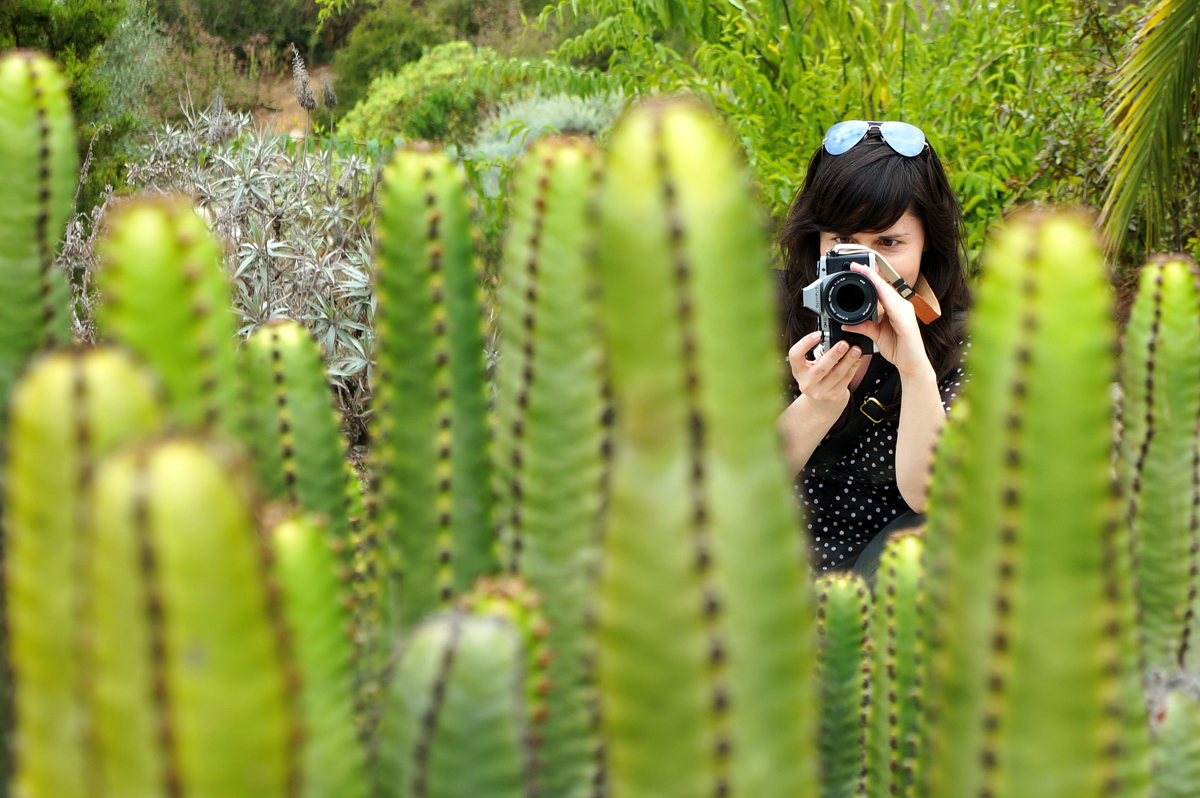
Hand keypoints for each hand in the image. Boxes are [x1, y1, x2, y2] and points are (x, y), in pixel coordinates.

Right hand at [788, 331, 862, 417]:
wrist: (821, 405)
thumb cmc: (817, 380)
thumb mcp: (810, 368)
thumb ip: (818, 355)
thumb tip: (835, 338)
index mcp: (798, 371)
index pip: (794, 356)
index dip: (805, 343)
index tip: (818, 334)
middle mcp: (807, 383)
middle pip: (820, 367)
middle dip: (833, 354)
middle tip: (844, 344)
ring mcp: (821, 391)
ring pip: (837, 374)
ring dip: (848, 360)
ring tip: (856, 349)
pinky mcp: (834, 396)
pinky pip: (846, 379)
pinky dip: (854, 367)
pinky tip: (858, 358)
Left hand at [841, 264, 933, 378]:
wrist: (912, 365)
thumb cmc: (898, 349)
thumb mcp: (875, 336)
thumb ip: (863, 327)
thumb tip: (846, 324)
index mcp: (895, 308)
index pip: (880, 289)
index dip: (869, 277)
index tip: (856, 268)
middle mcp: (902, 307)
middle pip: (884, 286)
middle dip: (870, 274)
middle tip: (856, 265)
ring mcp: (906, 312)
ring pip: (889, 292)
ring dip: (875, 281)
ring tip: (864, 271)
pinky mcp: (907, 321)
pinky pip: (895, 306)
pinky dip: (885, 297)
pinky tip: (878, 289)